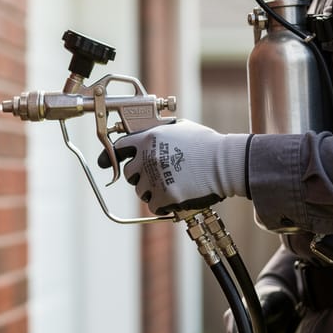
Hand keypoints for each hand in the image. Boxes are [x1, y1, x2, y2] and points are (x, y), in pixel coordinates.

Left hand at [98, 120, 251, 214]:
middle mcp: (147, 158)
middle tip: (154, 176)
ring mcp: (155, 178)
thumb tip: (148, 131)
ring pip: (140, 191)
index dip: (113, 155)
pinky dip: (162, 204)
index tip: (107, 162)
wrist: (226, 163)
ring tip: (170, 185)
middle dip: (138, 176)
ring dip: (151, 190)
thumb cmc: (206, 144)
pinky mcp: (166, 196)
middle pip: (128, 173)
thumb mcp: (180, 128)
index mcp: (148, 139)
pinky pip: (153, 205)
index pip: (119, 147)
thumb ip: (159, 131)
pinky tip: (174, 198)